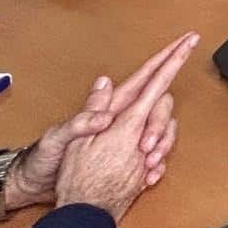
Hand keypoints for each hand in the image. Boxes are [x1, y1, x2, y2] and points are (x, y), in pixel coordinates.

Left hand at [10, 32, 198, 213]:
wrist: (38, 187)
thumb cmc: (45, 160)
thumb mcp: (58, 137)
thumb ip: (82, 118)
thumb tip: (105, 97)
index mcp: (110, 107)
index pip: (146, 75)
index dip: (169, 57)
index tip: (188, 40)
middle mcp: (122, 116)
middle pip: (160, 104)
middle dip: (161, 124)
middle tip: (148, 145)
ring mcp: (128, 134)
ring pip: (162, 128)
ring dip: (160, 146)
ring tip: (145, 164)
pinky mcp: (129, 153)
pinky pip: (156, 150)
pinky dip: (157, 162)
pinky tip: (146, 174)